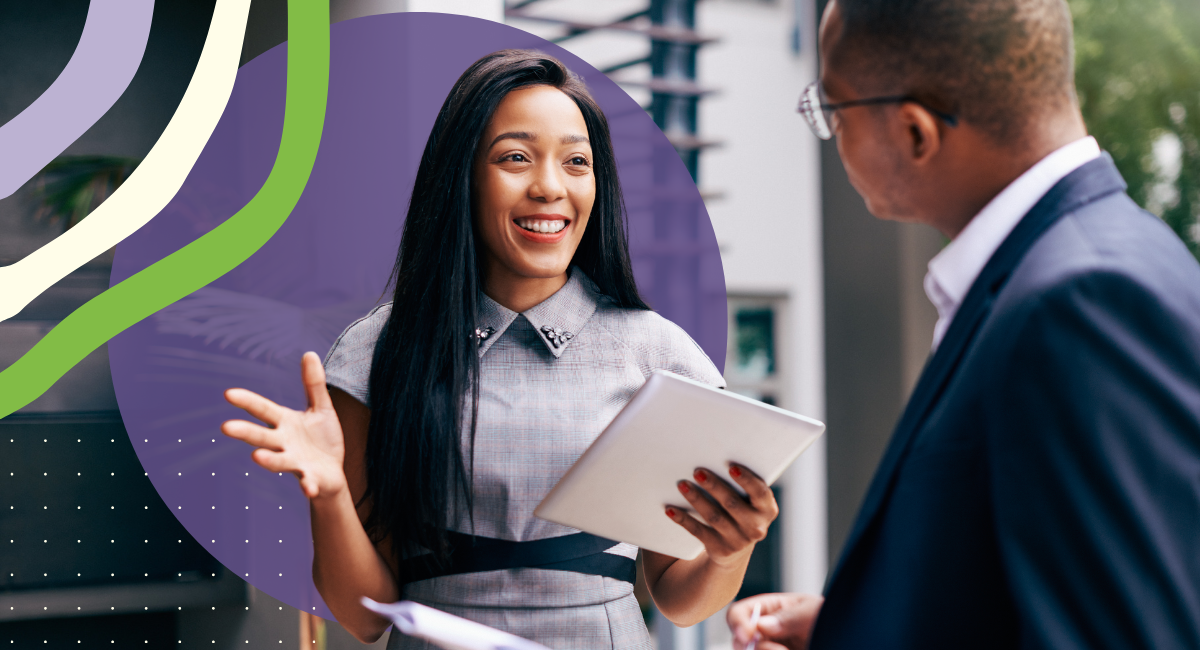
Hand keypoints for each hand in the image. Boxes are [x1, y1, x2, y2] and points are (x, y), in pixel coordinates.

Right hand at [221, 351, 347, 499]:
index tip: (229, 393)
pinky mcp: (311, 479)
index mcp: (284, 423)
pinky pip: (308, 483)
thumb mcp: (320, 408)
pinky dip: (308, 486)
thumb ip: (314, 384)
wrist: (332, 472)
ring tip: (257, 457)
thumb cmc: (321, 438)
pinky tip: (310, 488)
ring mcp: (295, 462)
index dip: (247, 402)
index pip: (263, 410)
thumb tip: (309, 353)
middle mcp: (284, 443)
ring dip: (269, 460)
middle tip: (225, 427)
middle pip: (262, 436)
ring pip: (279, 461)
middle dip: (245, 432)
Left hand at [665, 463, 779, 567]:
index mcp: (767, 510)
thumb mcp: (749, 501)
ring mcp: (738, 540)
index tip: (731, 467)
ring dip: (696, 499)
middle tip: (697, 471)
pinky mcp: (719, 549)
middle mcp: (756, 527)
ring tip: (682, 484)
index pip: (760, 493)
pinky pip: (698, 532)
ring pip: (714, 517)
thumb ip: (742, 484)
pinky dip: (683, 519)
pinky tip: (670, 509)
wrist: (735, 547)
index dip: (746, 480)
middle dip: (714, 486)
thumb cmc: (741, 510)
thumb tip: (715, 456)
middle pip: (732, 503)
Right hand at [727, 592, 823, 649]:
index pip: (739, 613)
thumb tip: (761, 625)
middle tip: (780, 649)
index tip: (746, 635)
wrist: (849, 638)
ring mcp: (771, 648)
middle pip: (738, 642)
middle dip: (751, 647)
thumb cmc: (830, 618)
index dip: (737, 623)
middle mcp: (764, 633)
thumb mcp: (813, 611)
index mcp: (768, 611)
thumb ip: (788, 617)